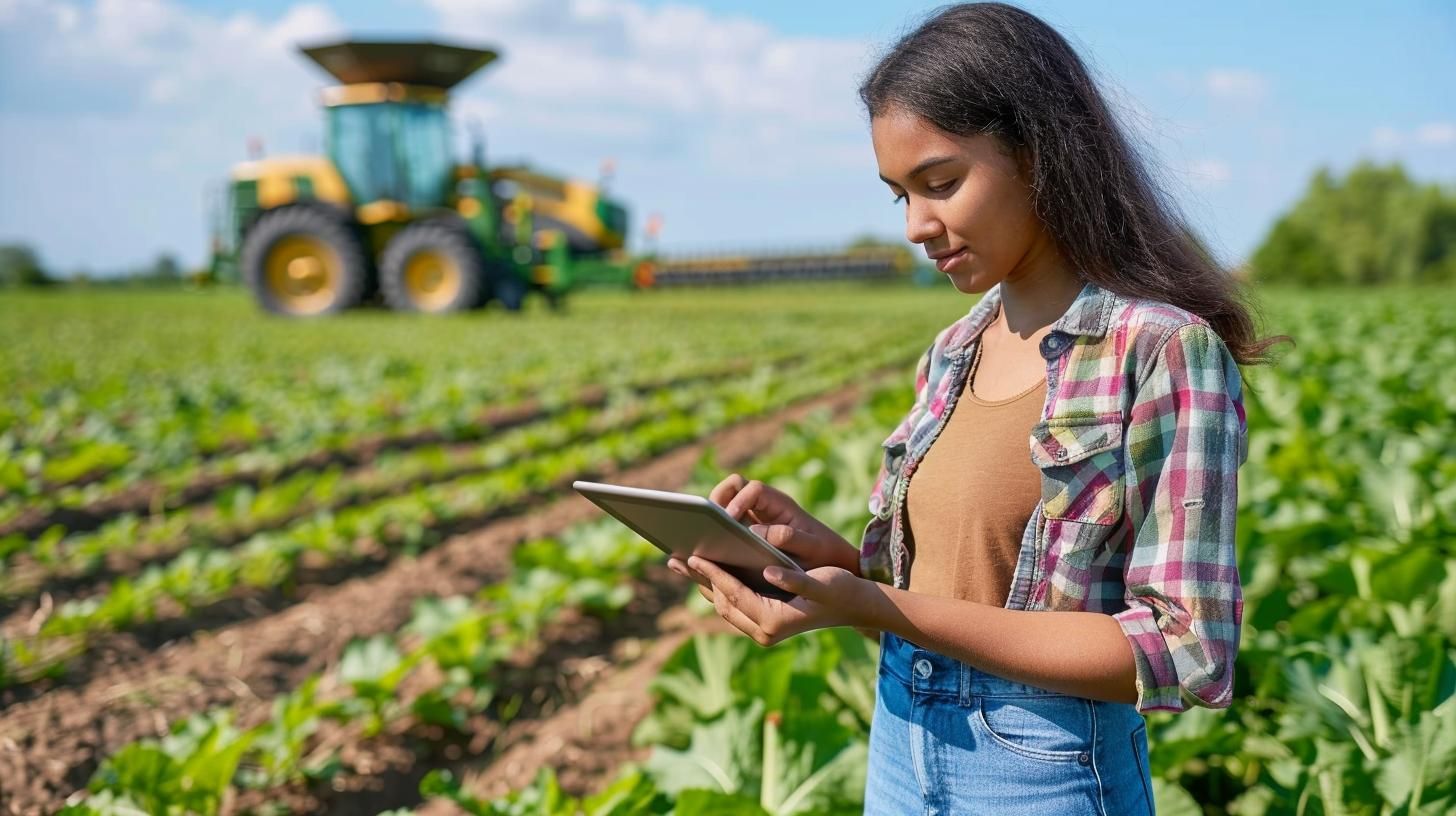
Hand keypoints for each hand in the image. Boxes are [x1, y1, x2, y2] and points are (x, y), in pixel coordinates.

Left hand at [666, 554, 876, 646]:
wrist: (856, 608)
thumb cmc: (841, 590)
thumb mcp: (822, 582)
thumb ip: (795, 580)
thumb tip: (769, 572)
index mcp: (773, 621)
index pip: (733, 594)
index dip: (712, 574)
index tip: (693, 556)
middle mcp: (764, 631)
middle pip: (721, 601)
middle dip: (698, 579)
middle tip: (674, 557)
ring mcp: (762, 630)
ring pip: (723, 605)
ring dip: (702, 584)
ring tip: (681, 563)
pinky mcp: (764, 622)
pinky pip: (732, 605)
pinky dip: (716, 588)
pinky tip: (706, 572)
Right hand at [709, 473, 860, 575]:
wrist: (832, 563)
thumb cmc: (825, 552)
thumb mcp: (813, 547)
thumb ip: (790, 537)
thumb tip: (756, 533)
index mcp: (779, 503)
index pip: (752, 489)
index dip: (738, 500)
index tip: (728, 518)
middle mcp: (764, 506)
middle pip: (731, 488)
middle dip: (716, 501)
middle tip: (705, 525)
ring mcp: (753, 518)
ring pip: (724, 506)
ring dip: (711, 518)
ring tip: (698, 538)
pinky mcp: (746, 533)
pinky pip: (725, 527)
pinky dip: (714, 534)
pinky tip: (705, 553)